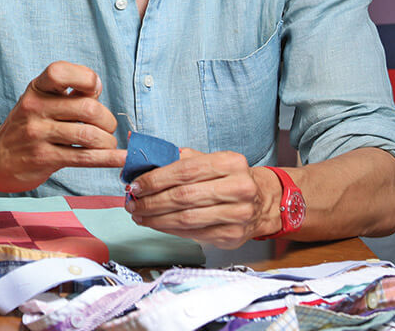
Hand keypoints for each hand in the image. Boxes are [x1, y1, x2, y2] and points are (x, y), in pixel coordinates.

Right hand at [0, 62, 126, 192]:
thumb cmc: (26, 126)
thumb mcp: (39, 101)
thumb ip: (66, 93)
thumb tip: (97, 87)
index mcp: (35, 89)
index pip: (60, 72)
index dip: (84, 77)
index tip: (94, 90)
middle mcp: (34, 108)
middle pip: (87, 108)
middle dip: (107, 119)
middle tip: (107, 126)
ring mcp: (38, 134)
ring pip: (89, 135)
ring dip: (107, 141)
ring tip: (107, 143)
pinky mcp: (44, 158)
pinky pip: (84, 157)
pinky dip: (108, 158)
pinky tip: (120, 158)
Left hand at [122, 149, 280, 248]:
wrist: (262, 201)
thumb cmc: (226, 178)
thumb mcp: (208, 160)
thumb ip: (177, 160)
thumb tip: (137, 160)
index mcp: (230, 162)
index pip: (185, 170)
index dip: (156, 179)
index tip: (136, 185)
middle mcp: (238, 187)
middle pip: (184, 196)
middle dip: (152, 201)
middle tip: (132, 203)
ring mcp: (238, 214)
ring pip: (186, 218)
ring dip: (156, 219)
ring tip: (140, 215)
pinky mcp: (233, 235)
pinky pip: (193, 234)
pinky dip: (170, 230)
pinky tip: (157, 224)